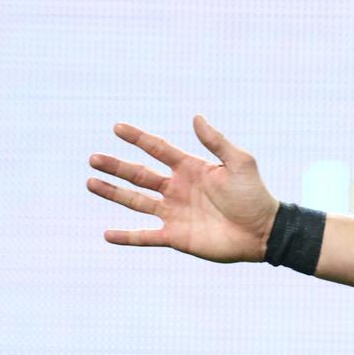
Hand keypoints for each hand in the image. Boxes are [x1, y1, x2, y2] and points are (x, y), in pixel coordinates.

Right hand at [88, 116, 278, 262]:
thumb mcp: (239, 162)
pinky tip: (107, 234)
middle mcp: (177, 189)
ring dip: (113, 193)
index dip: (138, 139)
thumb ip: (216, 142)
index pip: (158, 149)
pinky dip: (127, 237)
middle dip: (116, 166)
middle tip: (93, 158)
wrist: (263, 232)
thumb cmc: (255, 195)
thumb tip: (196, 117)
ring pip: (136, 201)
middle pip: (139, 175)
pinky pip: (145, 237)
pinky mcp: (176, 237)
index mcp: (190, 168)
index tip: (117, 127)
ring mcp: (174, 213)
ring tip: (90, 183)